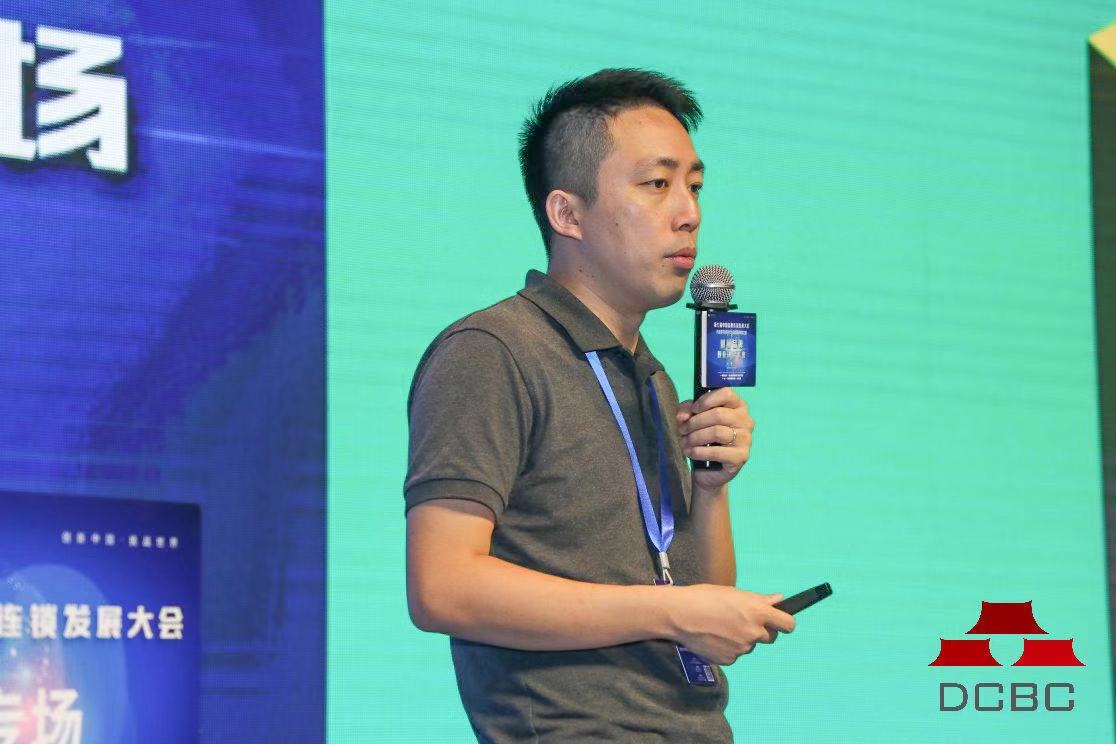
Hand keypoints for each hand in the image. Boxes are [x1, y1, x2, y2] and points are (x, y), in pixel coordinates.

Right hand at [664, 584, 794, 665]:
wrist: (679, 614)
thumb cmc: (705, 597)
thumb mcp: (734, 593)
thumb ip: (759, 599)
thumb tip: (778, 599)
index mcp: (757, 613)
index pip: (788, 624)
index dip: (784, 622)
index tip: (779, 620)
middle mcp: (753, 633)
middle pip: (771, 637)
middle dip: (762, 630)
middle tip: (743, 621)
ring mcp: (742, 649)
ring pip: (750, 645)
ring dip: (742, 638)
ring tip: (721, 626)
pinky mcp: (730, 660)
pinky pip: (735, 654)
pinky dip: (728, 647)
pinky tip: (714, 636)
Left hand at [676, 388, 754, 489]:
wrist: (709, 469)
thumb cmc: (703, 438)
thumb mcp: (693, 418)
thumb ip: (687, 410)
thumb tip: (682, 416)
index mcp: (737, 406)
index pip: (726, 393)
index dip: (706, 400)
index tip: (693, 410)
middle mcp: (746, 420)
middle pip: (718, 414)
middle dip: (694, 422)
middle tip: (682, 430)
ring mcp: (746, 439)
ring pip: (716, 432)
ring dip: (694, 437)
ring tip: (684, 442)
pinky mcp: (741, 456)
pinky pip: (717, 452)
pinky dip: (699, 452)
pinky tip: (690, 453)